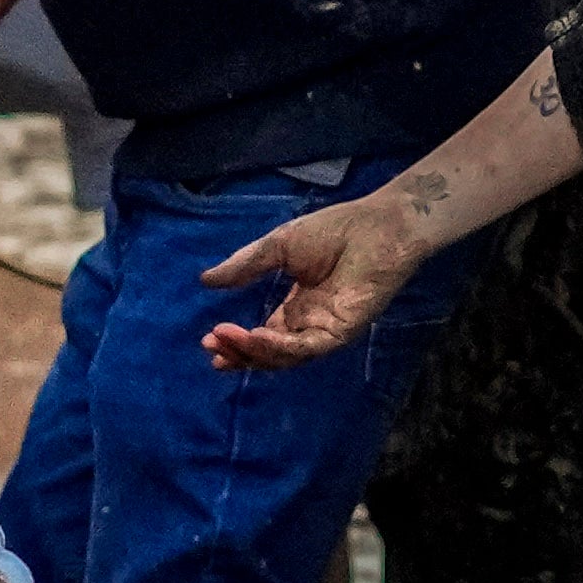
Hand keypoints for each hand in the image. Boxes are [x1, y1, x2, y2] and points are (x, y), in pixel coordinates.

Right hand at [200, 187, 431, 368]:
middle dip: (240, 354)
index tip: (209, 338)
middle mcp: (310, 325)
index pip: (263, 336)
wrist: (376, 226)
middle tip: (212, 349)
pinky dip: (279, 347)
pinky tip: (256, 336)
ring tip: (226, 338)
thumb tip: (206, 281)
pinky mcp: (341, 332)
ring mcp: (325, 331)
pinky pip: (306, 348)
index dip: (237, 341)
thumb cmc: (334, 231)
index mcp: (298, 308)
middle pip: (270, 353)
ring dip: (254, 352)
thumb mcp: (278, 247)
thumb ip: (245, 267)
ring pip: (285, 356)